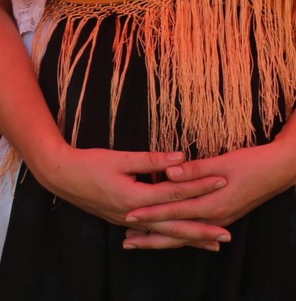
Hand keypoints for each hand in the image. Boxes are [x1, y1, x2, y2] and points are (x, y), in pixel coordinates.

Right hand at [25, 144, 226, 248]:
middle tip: (227, 235)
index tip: (221, 181)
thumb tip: (180, 158)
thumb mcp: (119, 158)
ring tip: (212, 244)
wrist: (60, 176)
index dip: (199, 185)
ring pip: (165, 233)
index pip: (175, 192)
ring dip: (190, 239)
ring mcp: (128, 221)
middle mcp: (134, 214)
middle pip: (175, 224)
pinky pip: (153, 233)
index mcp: (135, 197)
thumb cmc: (88, 163)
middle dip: (202, 230)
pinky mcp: (123, 221)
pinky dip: (169, 238)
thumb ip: (151, 159)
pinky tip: (180, 241)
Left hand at [122, 141, 295, 249]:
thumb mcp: (222, 162)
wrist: (277, 172)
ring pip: (185, 235)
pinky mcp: (221, 216)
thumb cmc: (250, 164)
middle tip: (126, 240)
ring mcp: (220, 219)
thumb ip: (194, 170)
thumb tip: (171, 171)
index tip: (128, 215)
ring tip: (137, 240)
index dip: (151, 213)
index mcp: (213, 204)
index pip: (174, 211)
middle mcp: (215, 216)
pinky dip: (177, 235)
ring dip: (161, 238)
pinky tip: (164, 235)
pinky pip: (194, 231)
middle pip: (177, 231)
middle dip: (151, 235)